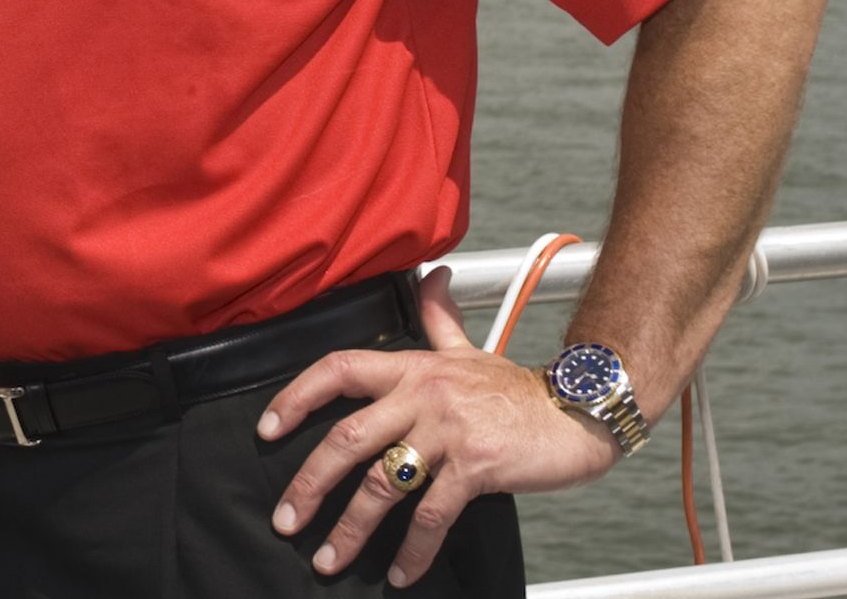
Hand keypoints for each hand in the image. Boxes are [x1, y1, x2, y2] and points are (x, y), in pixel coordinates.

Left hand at [257, 268, 621, 587]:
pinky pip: (432, 515)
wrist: (579, 410)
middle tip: (286, 519)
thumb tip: (430, 277)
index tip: (267, 429)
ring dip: (350, 528)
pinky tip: (400, 572)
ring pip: (383, 483)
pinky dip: (414, 550)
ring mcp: (448, 431)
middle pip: (347, 438)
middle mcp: (422, 395)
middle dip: (309, 484)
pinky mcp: (476, 467)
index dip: (295, 397)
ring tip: (328, 558)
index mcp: (412, 366)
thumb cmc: (519, 388)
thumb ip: (441, 318)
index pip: (338, 370)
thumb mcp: (471, 350)